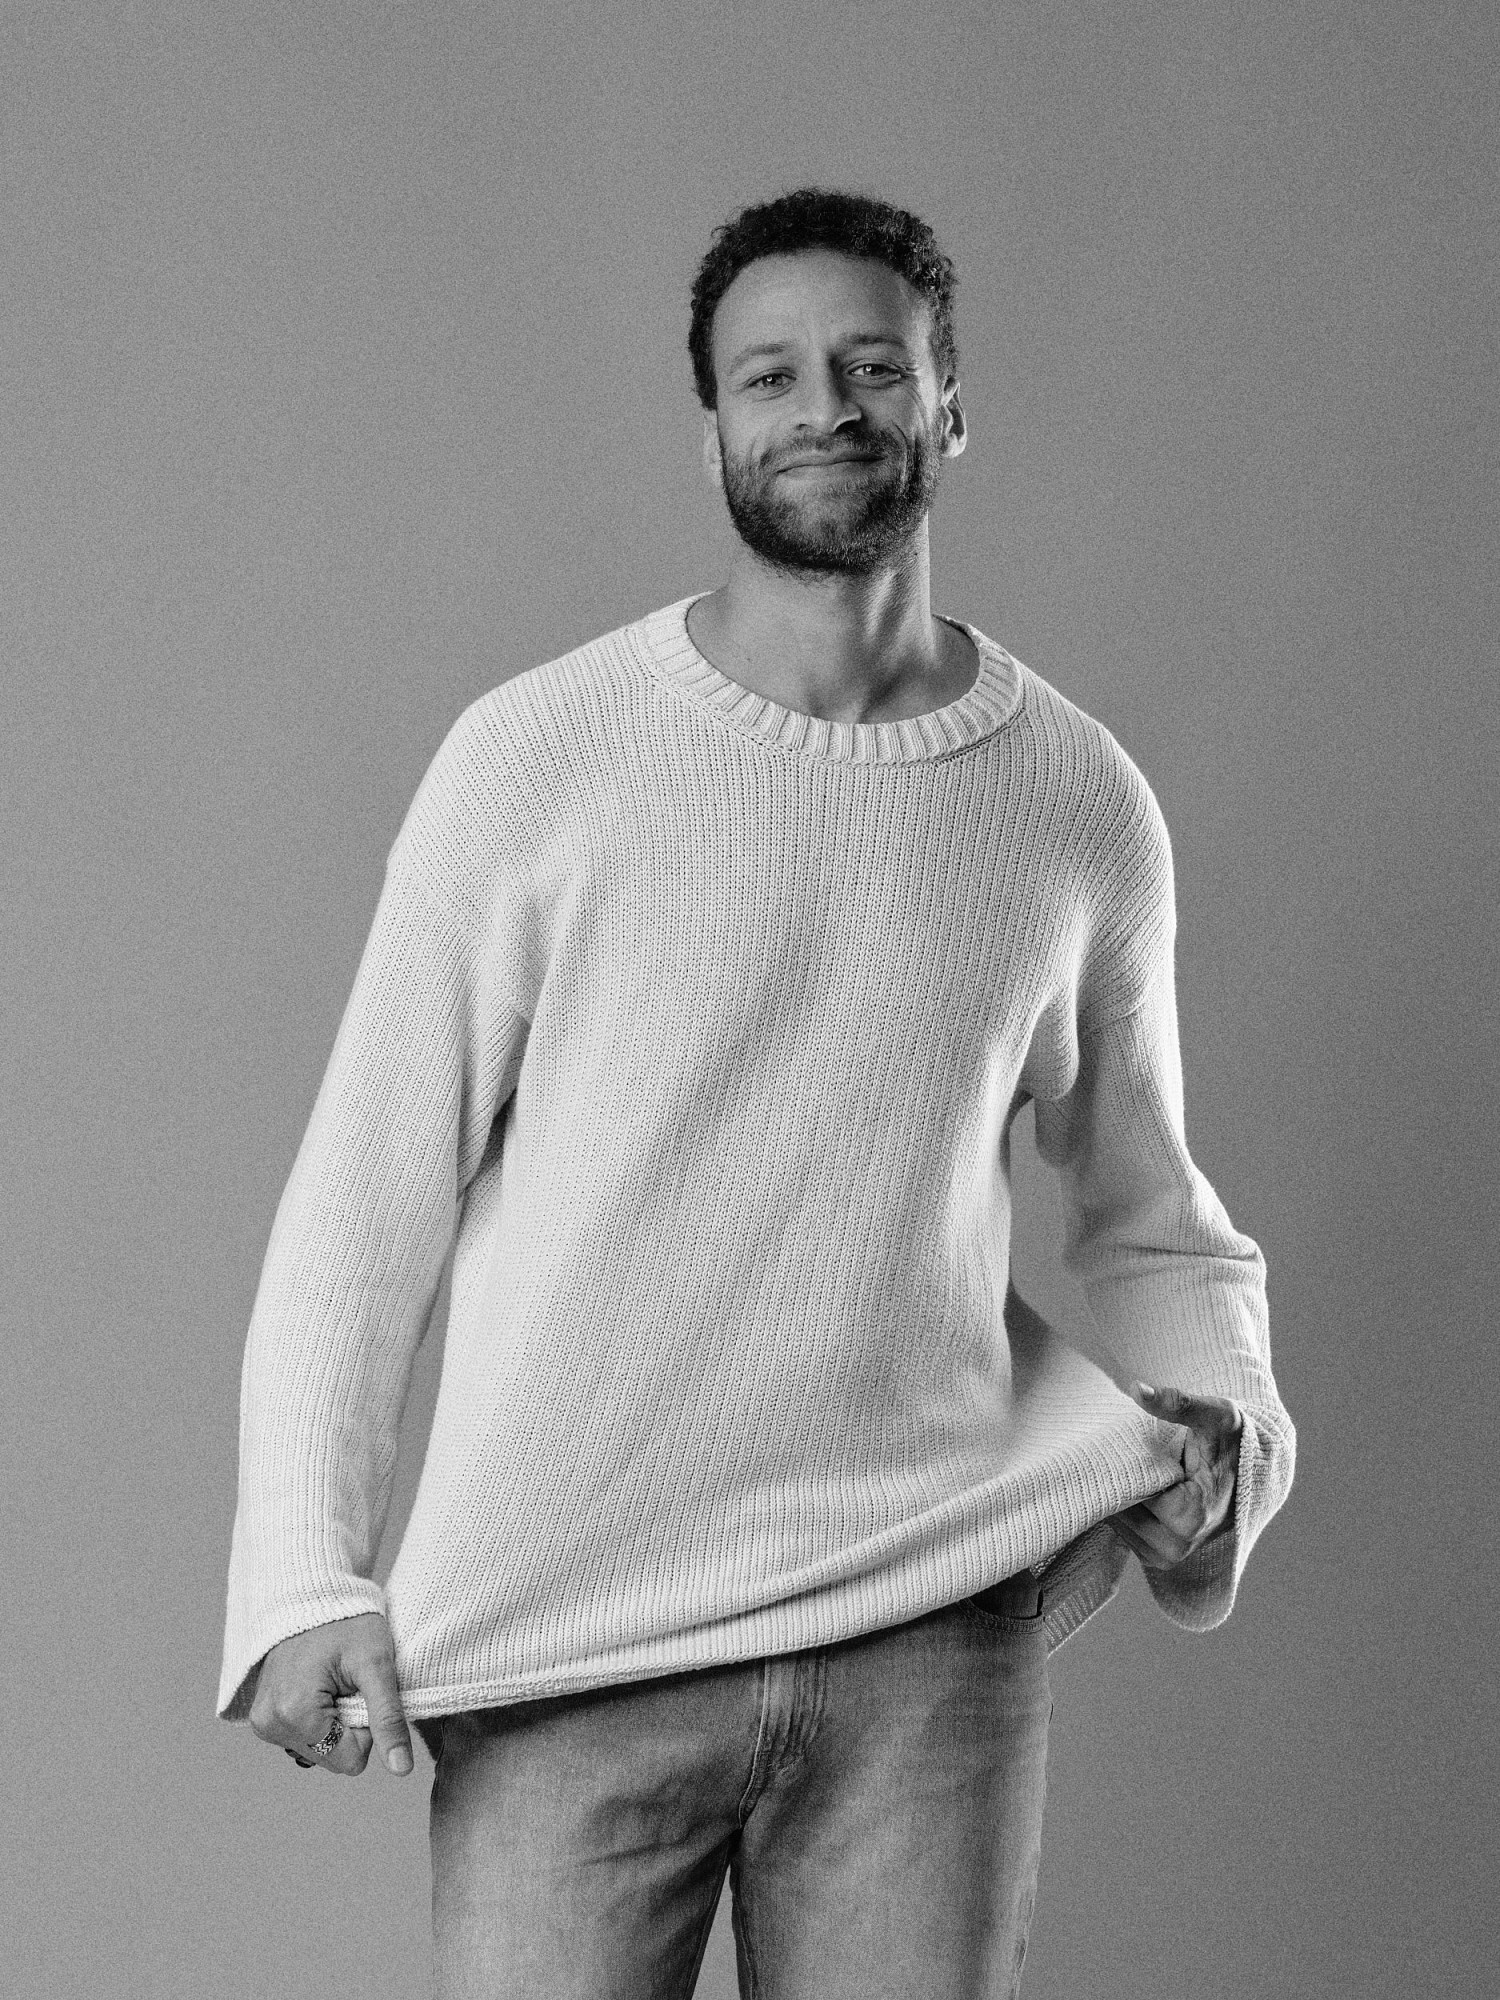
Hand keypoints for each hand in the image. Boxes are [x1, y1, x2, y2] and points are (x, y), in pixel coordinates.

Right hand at [249, 1611, 412, 1777]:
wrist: (313, 1594)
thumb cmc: (348, 1621)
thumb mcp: (376, 1665)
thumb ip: (388, 1719)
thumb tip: (401, 1770)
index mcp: (293, 1715)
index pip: (349, 1760)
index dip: (366, 1727)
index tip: (360, 1688)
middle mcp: (269, 1725)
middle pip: (331, 1758)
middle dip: (348, 1725)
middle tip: (346, 1682)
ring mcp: (262, 1723)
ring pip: (319, 1749)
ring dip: (333, 1721)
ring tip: (332, 1680)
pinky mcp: (262, 1718)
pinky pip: (303, 1737)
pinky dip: (318, 1717)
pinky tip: (318, 1685)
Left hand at [1109, 1382, 1241, 1569]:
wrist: (1249, 1470)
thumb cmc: (1233, 1440)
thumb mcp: (1212, 1415)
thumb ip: (1176, 1402)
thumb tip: (1137, 1390)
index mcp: (1191, 1516)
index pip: (1130, 1492)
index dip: (1119, 1468)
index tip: (1111, 1446)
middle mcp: (1179, 1546)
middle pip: (1121, 1514)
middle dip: (1113, 1485)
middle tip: (1106, 1455)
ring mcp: (1168, 1557)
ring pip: (1119, 1527)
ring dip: (1115, 1499)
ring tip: (1118, 1468)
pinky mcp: (1160, 1558)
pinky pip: (1125, 1536)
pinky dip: (1121, 1513)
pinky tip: (1127, 1485)